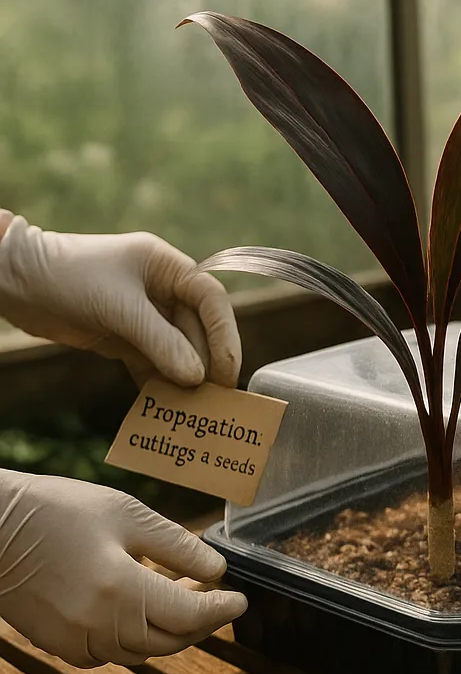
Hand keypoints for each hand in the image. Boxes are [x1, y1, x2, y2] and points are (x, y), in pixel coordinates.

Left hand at [0, 214, 240, 386]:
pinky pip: (153, 363)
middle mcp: (161, 289)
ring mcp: (143, 315)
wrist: (13, 282)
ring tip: (194, 407)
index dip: (224, 335)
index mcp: (166, 266)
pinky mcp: (124, 337)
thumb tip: (197, 378)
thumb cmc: (67, 278)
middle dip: (205, 362)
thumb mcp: (119, 308)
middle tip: (215, 398)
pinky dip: (159, 383)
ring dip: (184, 377)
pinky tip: (165, 405)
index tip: (227, 371)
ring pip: (178, 350)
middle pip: (198, 329)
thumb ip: (161, 342)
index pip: (211, 299)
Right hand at [0, 471, 247, 667]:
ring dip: (169, 635)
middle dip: (201, 625)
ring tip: (186, 608)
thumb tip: (216, 570)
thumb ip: (176, 545)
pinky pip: (107, 655)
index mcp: (122, 589)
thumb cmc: (54, 510)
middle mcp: (99, 624)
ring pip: (140, 652)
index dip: (222, 609)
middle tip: (219, 605)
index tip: (240, 599)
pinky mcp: (54, 642)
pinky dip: (132, 642)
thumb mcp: (125, 514)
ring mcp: (74, 638)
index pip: (190, 615)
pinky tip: (140, 618)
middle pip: (170, 641)